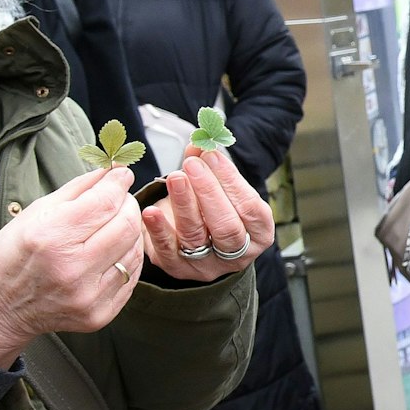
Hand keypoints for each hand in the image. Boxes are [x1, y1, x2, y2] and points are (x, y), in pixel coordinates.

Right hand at [0, 166, 144, 366]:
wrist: (0, 309)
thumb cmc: (13, 256)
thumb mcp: (35, 214)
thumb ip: (77, 190)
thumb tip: (111, 169)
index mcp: (51, 237)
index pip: (105, 202)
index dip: (118, 182)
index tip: (121, 174)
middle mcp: (72, 269)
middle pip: (127, 224)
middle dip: (128, 204)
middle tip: (119, 199)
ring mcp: (88, 296)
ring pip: (134, 250)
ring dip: (129, 231)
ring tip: (113, 225)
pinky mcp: (99, 315)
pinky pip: (131, 277)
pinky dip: (127, 258)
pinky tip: (113, 250)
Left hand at [140, 147, 275, 279]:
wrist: (195, 242)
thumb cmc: (213, 210)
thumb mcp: (220, 188)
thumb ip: (212, 165)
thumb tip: (200, 141)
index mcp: (258, 233)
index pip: (250, 208)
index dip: (231, 181)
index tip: (212, 156)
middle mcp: (236, 254)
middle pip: (226, 227)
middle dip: (209, 192)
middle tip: (193, 165)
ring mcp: (207, 264)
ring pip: (197, 236)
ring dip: (185, 204)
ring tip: (175, 177)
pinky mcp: (178, 268)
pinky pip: (167, 250)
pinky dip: (158, 229)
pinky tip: (150, 210)